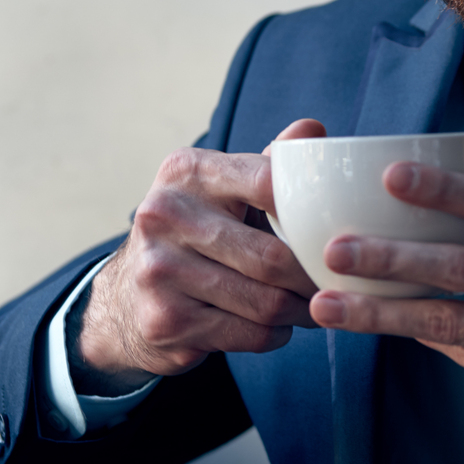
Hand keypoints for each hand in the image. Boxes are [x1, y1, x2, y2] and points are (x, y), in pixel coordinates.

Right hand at [75, 119, 323, 390]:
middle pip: (273, 257)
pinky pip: (250, 334)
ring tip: (314, 305)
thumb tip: (313, 130)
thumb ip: (271, 163)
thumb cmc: (198, 233)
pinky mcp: (165, 321)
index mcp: (187, 171)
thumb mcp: (226, 190)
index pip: (268, 182)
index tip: (336, 231)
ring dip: (301, 310)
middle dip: (314, 277)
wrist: (126, 299)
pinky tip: (278, 325)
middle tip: (336, 283)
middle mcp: (164, 215)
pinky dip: (276, 333)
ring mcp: (158, 271)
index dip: (311, 211)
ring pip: (266, 302)